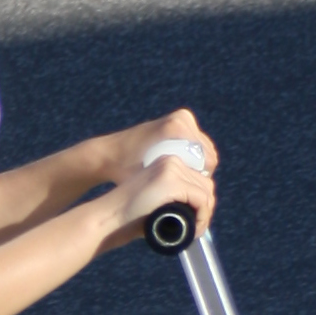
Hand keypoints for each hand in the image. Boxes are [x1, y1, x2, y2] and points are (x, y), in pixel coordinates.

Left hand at [93, 108, 218, 191]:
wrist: (108, 153)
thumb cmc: (125, 170)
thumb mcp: (147, 179)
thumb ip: (171, 185)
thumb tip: (199, 197)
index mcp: (176, 129)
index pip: (207, 159)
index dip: (201, 179)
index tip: (187, 191)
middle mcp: (181, 119)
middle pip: (207, 153)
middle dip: (200, 172)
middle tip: (184, 188)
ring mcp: (181, 118)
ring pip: (203, 150)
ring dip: (197, 165)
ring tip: (181, 181)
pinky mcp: (178, 120)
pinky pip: (195, 143)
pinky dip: (192, 157)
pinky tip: (179, 170)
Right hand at [96, 123, 216, 251]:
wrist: (107, 217)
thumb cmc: (125, 216)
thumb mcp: (153, 201)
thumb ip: (171, 201)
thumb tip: (193, 213)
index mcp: (165, 162)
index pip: (197, 178)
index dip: (201, 202)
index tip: (194, 222)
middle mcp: (170, 160)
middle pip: (205, 183)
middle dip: (205, 208)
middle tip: (196, 229)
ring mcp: (171, 168)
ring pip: (206, 191)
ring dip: (205, 214)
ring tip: (194, 231)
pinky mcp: (171, 181)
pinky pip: (201, 198)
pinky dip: (202, 216)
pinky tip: (194, 229)